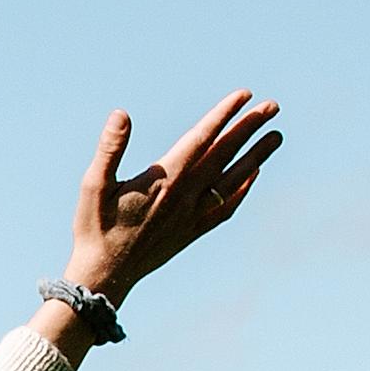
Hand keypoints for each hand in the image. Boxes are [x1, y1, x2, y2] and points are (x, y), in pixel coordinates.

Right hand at [67, 91, 283, 304]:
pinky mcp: (193, 231)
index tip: (244, 95)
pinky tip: (254, 175)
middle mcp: (185, 195)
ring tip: (276, 136)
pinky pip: (227, 207)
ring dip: (256, 156)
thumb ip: (110, 148)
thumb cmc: (94, 228)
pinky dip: (244, 189)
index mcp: (164, 179)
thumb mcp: (93, 185)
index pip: (201, 138)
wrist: (104, 275)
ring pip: (233, 180)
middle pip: (225, 154)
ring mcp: (193, 215)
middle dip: (249, 128)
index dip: (224, 114)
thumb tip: (121, 114)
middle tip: (273, 106)